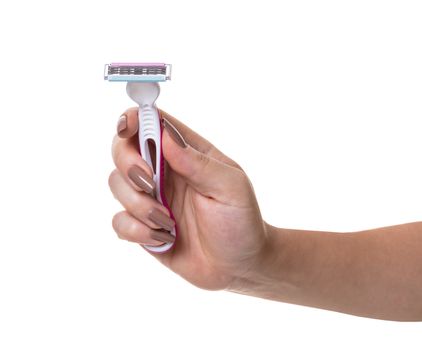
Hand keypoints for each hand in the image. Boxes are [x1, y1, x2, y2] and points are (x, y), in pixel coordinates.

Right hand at [109, 108, 268, 289]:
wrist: (240, 266)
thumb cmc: (241, 221)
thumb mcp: (230, 188)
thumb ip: (198, 163)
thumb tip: (165, 136)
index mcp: (187, 153)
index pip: (153, 123)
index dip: (135, 119)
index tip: (127, 128)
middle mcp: (165, 172)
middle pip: (123, 149)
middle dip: (129, 164)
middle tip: (149, 183)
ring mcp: (152, 199)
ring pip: (116, 184)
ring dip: (139, 204)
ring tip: (169, 221)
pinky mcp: (143, 227)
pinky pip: (119, 221)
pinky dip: (136, 230)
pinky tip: (163, 238)